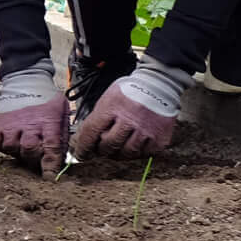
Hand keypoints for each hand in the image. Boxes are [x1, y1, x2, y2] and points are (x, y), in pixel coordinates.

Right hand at [0, 59, 68, 176]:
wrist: (25, 80)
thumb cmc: (45, 98)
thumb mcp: (62, 112)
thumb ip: (63, 133)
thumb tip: (63, 156)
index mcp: (47, 122)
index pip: (51, 148)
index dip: (50, 165)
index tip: (50, 177)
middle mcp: (28, 125)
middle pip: (30, 151)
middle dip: (34, 158)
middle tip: (36, 156)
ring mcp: (10, 124)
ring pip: (12, 148)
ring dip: (18, 152)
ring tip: (23, 146)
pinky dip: (3, 146)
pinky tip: (10, 141)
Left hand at [70, 59, 190, 159]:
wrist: (158, 86)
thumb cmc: (130, 93)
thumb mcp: (108, 99)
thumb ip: (96, 119)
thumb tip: (83, 140)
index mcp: (113, 106)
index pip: (92, 131)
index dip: (84, 146)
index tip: (81, 153)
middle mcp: (131, 119)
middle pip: (109, 145)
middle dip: (101, 149)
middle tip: (100, 149)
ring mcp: (147, 130)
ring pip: (126, 153)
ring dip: (118, 153)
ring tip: (116, 147)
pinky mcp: (159, 139)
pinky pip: (143, 154)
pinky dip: (135, 153)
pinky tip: (132, 144)